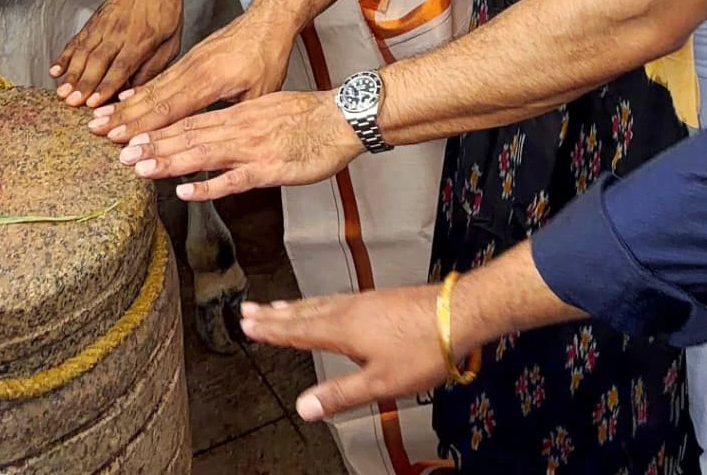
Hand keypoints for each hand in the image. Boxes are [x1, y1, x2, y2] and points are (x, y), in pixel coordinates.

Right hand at [51, 0, 182, 107]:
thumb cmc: (165, 12)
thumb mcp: (171, 42)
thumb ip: (152, 67)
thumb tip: (133, 91)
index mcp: (142, 39)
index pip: (121, 66)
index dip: (106, 85)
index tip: (93, 102)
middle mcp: (119, 32)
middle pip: (98, 61)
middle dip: (83, 83)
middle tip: (71, 102)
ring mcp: (103, 26)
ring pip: (84, 52)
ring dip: (71, 73)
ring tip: (62, 91)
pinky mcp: (93, 23)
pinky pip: (76, 41)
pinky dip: (64, 56)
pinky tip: (55, 70)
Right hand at [87, 0, 295, 141]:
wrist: (267, 19)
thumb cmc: (268, 55)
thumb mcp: (261, 92)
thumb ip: (234, 117)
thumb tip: (218, 146)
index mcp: (211, 79)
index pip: (171, 108)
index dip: (143, 126)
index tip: (119, 139)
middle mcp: (194, 69)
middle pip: (153, 97)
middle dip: (122, 117)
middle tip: (94, 131)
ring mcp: (189, 62)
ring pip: (152, 87)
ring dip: (124, 104)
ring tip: (99, 117)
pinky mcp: (189, 59)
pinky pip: (160, 77)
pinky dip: (139, 90)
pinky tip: (124, 98)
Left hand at [116, 89, 363, 198]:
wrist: (342, 118)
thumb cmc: (312, 116)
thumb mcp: (271, 107)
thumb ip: (244, 120)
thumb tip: (223, 130)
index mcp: (240, 114)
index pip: (192, 121)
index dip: (161, 130)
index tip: (134, 136)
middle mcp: (239, 128)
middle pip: (188, 136)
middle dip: (153, 145)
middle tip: (121, 154)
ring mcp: (252, 149)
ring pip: (202, 154)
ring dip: (169, 162)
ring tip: (139, 169)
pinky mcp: (267, 169)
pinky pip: (232, 179)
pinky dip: (206, 185)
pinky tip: (184, 191)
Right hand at [240, 287, 447, 420]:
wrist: (459, 313)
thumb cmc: (422, 348)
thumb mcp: (380, 383)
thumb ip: (340, 394)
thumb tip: (303, 407)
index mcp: (344, 328)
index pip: (298, 330)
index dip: (272, 329)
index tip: (247, 324)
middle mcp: (351, 309)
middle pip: (305, 312)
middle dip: (275, 314)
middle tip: (249, 310)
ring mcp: (366, 301)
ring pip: (321, 303)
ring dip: (296, 306)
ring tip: (278, 307)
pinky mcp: (381, 300)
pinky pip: (338, 300)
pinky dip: (320, 303)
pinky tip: (325, 307)